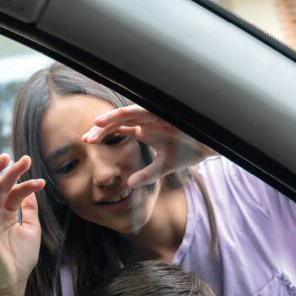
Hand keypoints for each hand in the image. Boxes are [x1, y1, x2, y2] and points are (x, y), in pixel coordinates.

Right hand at [0, 154, 44, 295]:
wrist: (10, 282)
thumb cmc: (21, 260)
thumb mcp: (31, 230)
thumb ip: (30, 210)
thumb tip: (31, 191)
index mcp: (6, 216)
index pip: (14, 194)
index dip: (27, 185)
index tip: (42, 182)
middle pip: (0, 187)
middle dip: (11, 172)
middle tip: (25, 159)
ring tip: (6, 158)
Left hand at [82, 105, 214, 187]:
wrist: (208, 146)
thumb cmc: (188, 152)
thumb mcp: (163, 168)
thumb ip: (146, 175)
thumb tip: (129, 185)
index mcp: (144, 131)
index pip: (119, 130)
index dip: (103, 135)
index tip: (87, 142)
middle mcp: (145, 122)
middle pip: (117, 122)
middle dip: (101, 129)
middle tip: (87, 139)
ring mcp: (151, 116)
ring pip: (125, 114)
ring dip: (110, 120)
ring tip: (95, 126)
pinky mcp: (159, 113)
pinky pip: (138, 110)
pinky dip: (124, 113)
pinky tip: (112, 118)